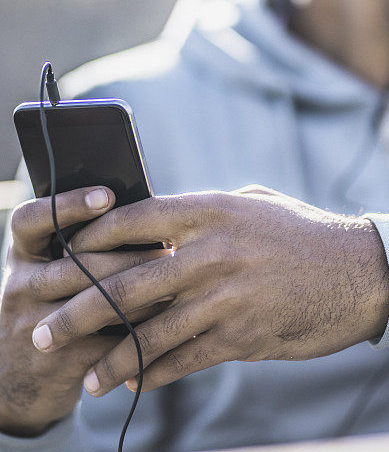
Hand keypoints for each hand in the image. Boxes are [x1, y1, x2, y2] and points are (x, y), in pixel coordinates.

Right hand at [0, 187, 169, 436]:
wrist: (21, 383)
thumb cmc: (55, 305)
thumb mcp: (50, 271)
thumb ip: (83, 244)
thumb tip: (147, 213)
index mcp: (23, 254)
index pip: (31, 219)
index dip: (67, 205)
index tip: (108, 195)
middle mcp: (20, 285)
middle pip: (79, 262)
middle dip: (130, 256)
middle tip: (171, 249)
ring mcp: (33, 325)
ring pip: (98, 302)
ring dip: (143, 293)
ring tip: (176, 284)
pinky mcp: (56, 362)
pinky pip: (108, 341)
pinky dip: (141, 331)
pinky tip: (167, 324)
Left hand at [33, 186, 388, 396]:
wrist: (360, 271)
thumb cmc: (303, 232)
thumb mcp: (253, 203)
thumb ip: (205, 212)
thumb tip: (159, 225)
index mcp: (213, 209)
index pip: (135, 219)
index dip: (93, 237)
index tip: (67, 255)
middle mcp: (213, 250)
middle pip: (128, 283)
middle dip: (79, 311)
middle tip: (45, 330)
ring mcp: (227, 295)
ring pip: (151, 332)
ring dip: (111, 358)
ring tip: (85, 377)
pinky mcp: (243, 335)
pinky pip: (185, 359)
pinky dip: (154, 373)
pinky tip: (133, 382)